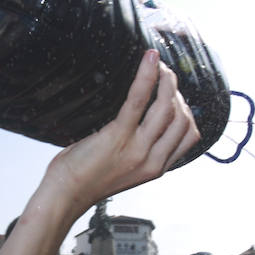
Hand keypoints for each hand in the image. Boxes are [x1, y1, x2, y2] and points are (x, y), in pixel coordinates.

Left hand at [41, 52, 196, 214]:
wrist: (65, 195)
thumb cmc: (86, 179)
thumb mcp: (124, 169)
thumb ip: (139, 150)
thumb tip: (142, 121)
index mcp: (156, 169)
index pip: (189, 135)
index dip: (186, 109)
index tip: (174, 93)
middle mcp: (152, 160)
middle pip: (182, 118)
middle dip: (176, 91)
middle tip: (165, 73)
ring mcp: (137, 150)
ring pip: (167, 107)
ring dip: (166, 81)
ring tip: (158, 64)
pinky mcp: (118, 137)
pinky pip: (138, 100)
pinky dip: (146, 76)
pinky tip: (149, 60)